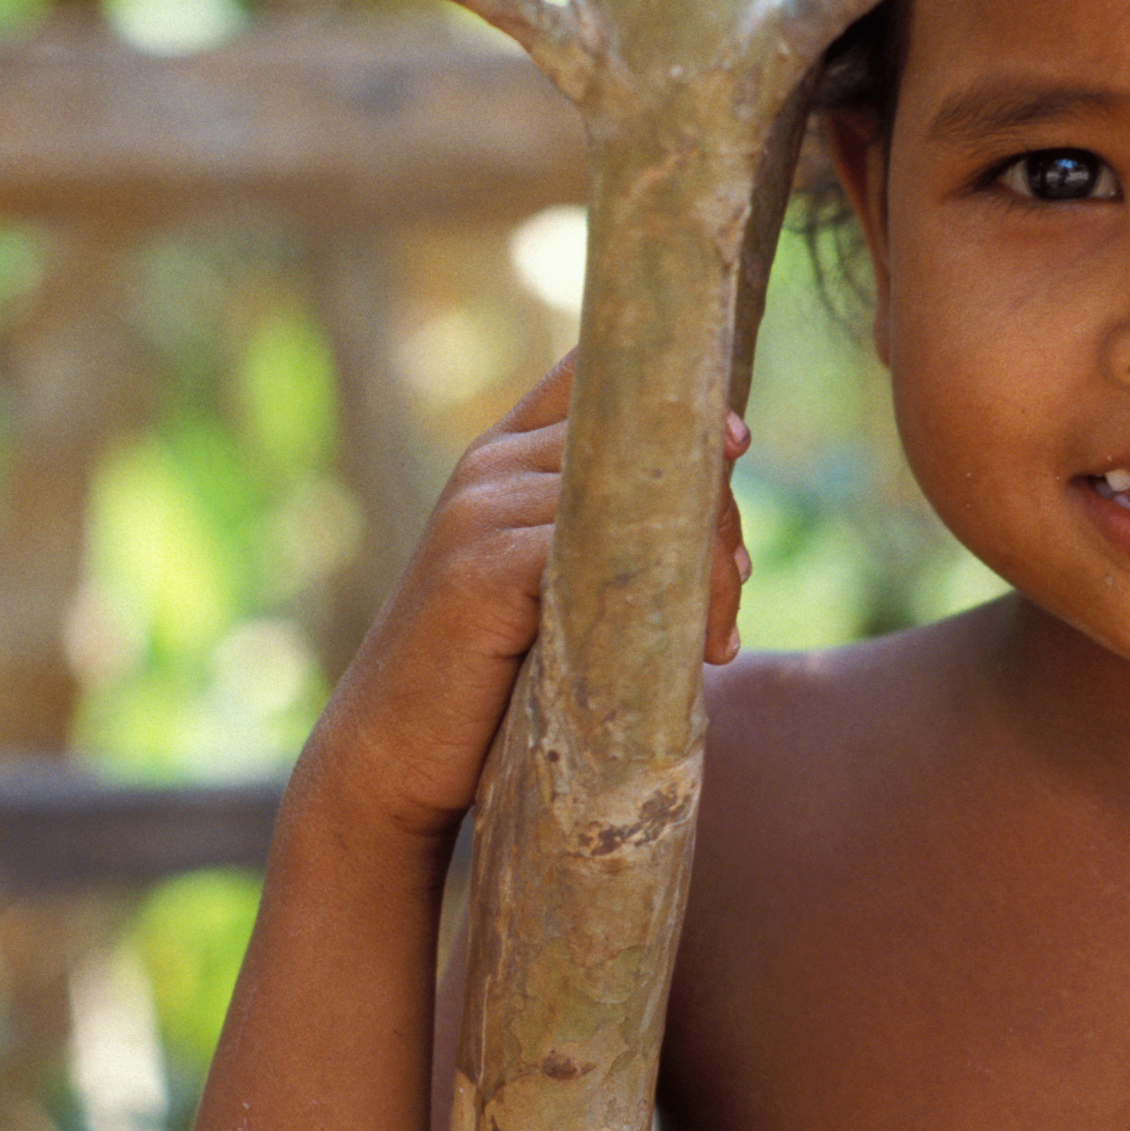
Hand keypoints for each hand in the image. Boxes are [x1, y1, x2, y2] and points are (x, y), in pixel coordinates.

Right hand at [292, 353, 749, 844]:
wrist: (388, 755)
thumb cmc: (485, 678)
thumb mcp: (546, 585)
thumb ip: (600, 532)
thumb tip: (721, 524)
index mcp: (502, 455)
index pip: (593, 375)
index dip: (676, 397)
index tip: (737, 442)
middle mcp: (490, 465)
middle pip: (638, 437)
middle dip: (712, 506)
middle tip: (741, 584)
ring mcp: (482, 510)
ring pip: (636, 498)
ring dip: (704, 566)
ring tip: (721, 637)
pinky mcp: (483, 567)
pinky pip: (603, 552)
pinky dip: (670, 599)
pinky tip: (697, 650)